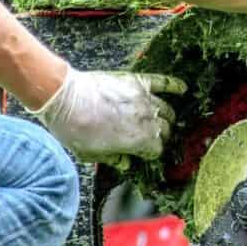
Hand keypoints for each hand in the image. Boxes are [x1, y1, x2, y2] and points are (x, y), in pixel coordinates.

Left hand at [32, 67, 184, 163]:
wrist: (63, 97)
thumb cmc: (74, 129)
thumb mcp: (91, 154)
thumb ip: (113, 160)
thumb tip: (127, 164)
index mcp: (139, 141)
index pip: (157, 150)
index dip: (151, 153)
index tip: (144, 153)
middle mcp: (147, 120)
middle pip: (165, 130)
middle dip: (160, 136)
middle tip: (151, 136)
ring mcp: (144, 99)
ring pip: (166, 110)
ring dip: (166, 116)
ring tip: (162, 119)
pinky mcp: (137, 81)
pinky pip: (163, 83)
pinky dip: (174, 86)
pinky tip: (182, 88)